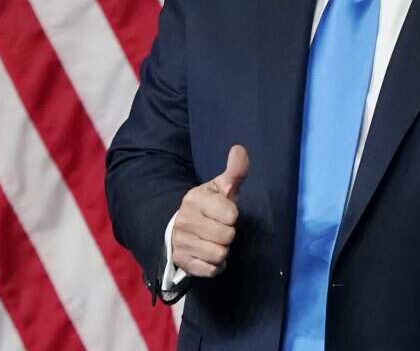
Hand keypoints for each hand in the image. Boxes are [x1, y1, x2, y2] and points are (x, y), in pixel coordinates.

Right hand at [171, 145, 248, 276]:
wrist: (180, 228)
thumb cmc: (210, 206)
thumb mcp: (222, 187)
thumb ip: (235, 170)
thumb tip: (239, 148)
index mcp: (194, 198)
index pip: (230, 215)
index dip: (233, 216)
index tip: (225, 213)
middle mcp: (184, 220)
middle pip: (226, 236)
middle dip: (228, 234)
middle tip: (220, 229)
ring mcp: (180, 242)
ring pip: (219, 254)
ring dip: (223, 251)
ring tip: (215, 241)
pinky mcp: (181, 262)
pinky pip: (210, 270)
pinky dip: (215, 265)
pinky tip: (210, 255)